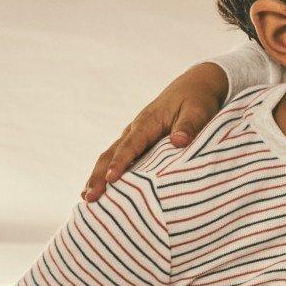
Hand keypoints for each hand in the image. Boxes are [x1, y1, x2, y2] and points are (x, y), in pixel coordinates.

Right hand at [82, 61, 228, 202]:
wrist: (194, 86)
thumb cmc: (197, 100)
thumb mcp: (198, 112)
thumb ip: (189, 126)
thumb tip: (178, 141)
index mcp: (148, 122)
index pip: (131, 145)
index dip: (120, 162)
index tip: (111, 179)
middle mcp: (135, 129)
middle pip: (112, 153)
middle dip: (99, 175)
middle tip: (90, 197)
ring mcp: (134, 136)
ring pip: (110, 156)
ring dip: (98, 177)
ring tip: (87, 198)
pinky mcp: (138, 143)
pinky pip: (118, 158)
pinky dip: (107, 174)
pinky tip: (102, 191)